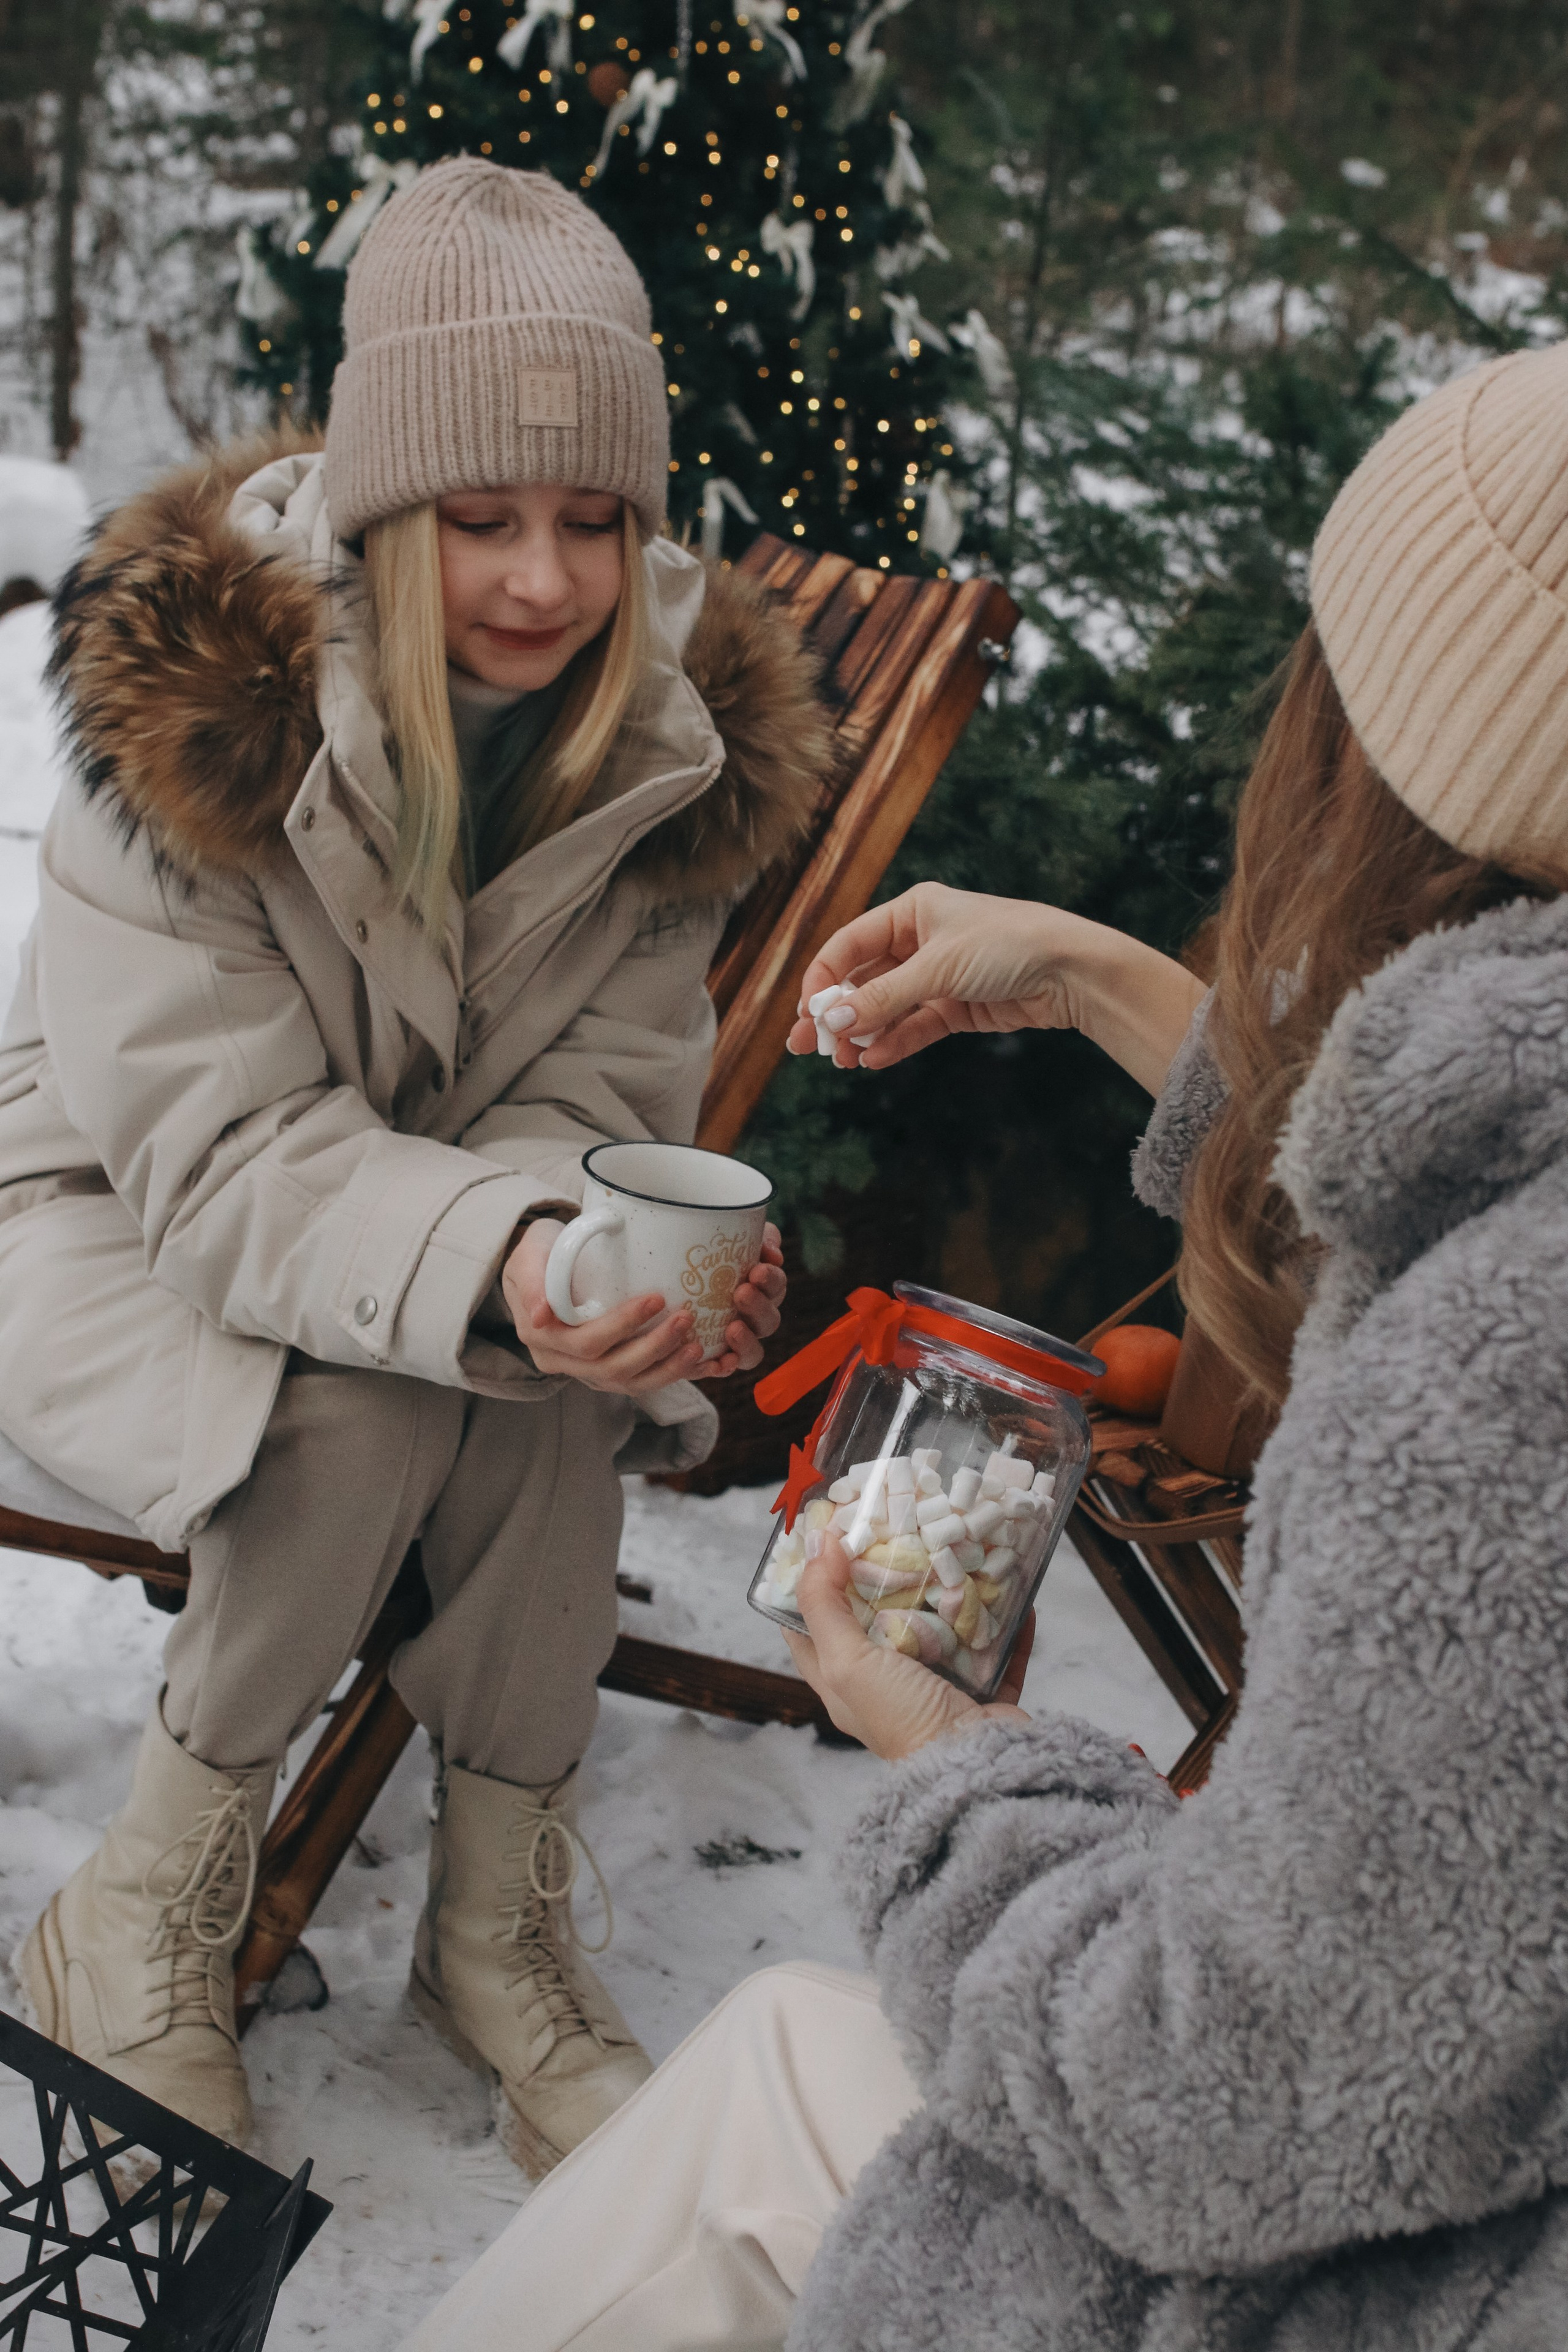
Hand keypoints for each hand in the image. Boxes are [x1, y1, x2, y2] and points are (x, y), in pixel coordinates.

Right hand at [503, 1219, 707, 1394]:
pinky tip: (702, 1365)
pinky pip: (642, 1382)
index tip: (656, 1299)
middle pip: (611, 1369)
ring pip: (629, 1383)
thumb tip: (540, 1316)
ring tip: (697, 1347)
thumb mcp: (528, 1256)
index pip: (585, 1343)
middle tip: (685, 1318)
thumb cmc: (540, 1253)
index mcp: (542, 1339)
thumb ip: (533, 1282)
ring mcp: (586, 1372)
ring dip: (667, 1369)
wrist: (543, 1265)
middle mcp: (562, 1363)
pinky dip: (672, 1375)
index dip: (622, 1326)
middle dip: (653, 1347)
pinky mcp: (608, 1372)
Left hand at [691, 1223, 787, 1381]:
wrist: (656, 1278)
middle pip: (769, 1321)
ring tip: (732, 1328)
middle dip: (759, 1306)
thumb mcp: (724, 1236)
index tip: (757, 1269)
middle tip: (742, 1291)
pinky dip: (726, 1367)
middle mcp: (751, 1319)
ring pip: (752, 1352)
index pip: (776, 1288)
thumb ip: (753, 1236)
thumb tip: (772, 1250)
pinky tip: (720, 1360)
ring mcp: (732, 1343)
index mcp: (760, 1290)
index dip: (772, 1281)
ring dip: (747, 1341)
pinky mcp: (710, 1359)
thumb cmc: (700, 1253)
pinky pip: (724, 1369)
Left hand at [782, 1537, 1034, 1762]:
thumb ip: (823, 1604)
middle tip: (898, 1530)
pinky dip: (1007, 1621)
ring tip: (958, 1549)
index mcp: (847, 1685)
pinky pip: (997, 1649)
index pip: (811, 1630)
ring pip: (943, 1630)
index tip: (821, 1539)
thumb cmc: (903, 1720)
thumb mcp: (846, 1662)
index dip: (808, 1585)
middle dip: (889, 1577)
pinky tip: (1015, 1589)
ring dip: (952, 1593)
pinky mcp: (986, 1694)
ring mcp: (940, 1690)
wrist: (978, 1770)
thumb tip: (814, 1544)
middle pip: (882, 1622)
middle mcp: (889, 1687)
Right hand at [785, 882, 1206, 1096]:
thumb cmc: (1009, 945)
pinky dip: (894, 1043)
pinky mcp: (959, 1007)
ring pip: (887, 1008)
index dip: (823, 978)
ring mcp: (939, 976)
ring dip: (863, 1034)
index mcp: (912, 911)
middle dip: (835, 1013)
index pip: (850, 944)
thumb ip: (883, 997)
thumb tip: (833, 1020)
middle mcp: (921, 941)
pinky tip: (873, 1060)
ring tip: (842, 1061)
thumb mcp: (937, 968)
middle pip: (863, 980)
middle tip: (804, 1045)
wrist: (1072, 970)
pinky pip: (915, 1026)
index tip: (807, 1012)